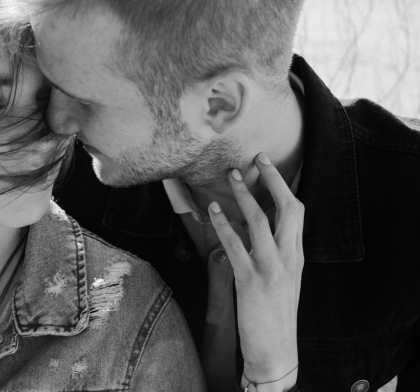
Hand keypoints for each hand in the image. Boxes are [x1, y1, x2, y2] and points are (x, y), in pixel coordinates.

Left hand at [207, 153, 303, 390]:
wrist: (276, 350)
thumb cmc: (275, 313)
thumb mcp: (282, 278)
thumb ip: (273, 252)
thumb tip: (254, 226)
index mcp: (296, 255)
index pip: (296, 212)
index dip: (283, 186)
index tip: (269, 165)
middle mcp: (288, 258)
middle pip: (287, 209)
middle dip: (272, 180)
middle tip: (255, 158)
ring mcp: (271, 270)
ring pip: (260, 222)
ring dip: (244, 196)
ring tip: (230, 176)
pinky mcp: (251, 282)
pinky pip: (236, 247)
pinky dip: (223, 226)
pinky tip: (212, 211)